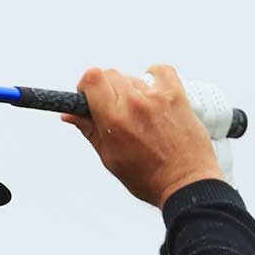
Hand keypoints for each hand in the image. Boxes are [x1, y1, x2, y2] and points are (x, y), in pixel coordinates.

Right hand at [61, 65, 223, 207]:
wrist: (185, 182)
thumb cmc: (148, 177)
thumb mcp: (110, 157)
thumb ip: (90, 130)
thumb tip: (69, 114)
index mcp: (114, 120)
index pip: (92, 79)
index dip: (86, 84)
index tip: (88, 95)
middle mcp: (134, 104)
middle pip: (110, 74)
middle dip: (105, 88)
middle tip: (112, 108)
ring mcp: (157, 98)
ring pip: (132, 78)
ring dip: (129, 90)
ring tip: (138, 113)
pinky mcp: (177, 96)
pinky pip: (162, 71)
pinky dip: (154, 76)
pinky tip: (152, 90)